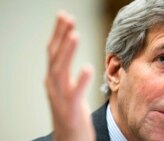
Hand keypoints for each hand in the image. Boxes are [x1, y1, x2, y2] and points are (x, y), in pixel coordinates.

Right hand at [45, 11, 94, 140]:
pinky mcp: (71, 111)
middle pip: (55, 57)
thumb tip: (70, 55)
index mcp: (55, 80)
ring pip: (60, 72)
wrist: (68, 140)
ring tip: (74, 35)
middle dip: (60, 36)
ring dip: (67, 52)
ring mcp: (60, 99)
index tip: (65, 17)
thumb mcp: (67, 89)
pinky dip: (80, 80)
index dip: (58, 34)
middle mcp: (53, 86)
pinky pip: (75, 94)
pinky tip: (87, 67)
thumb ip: (67, 73)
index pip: (54, 52)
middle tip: (67, 17)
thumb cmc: (71, 113)